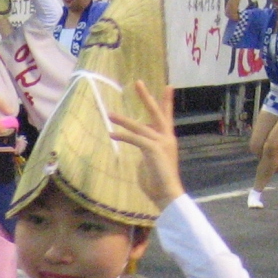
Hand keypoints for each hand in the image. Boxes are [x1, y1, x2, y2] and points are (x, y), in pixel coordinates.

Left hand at [109, 82, 183, 210]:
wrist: (168, 195)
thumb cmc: (158, 184)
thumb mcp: (151, 163)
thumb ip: (145, 152)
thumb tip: (138, 148)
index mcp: (168, 140)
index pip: (166, 117)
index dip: (166, 102)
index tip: (168, 86)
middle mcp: (167, 138)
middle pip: (156, 112)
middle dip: (146, 97)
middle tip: (137, 82)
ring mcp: (161, 143)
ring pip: (140, 126)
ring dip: (123, 120)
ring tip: (110, 114)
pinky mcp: (153, 150)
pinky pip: (135, 139)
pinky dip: (123, 136)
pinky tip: (112, 134)